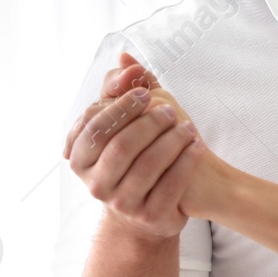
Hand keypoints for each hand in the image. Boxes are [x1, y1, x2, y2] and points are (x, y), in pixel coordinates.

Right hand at [65, 52, 203, 239]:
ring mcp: (121, 205)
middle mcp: (95, 185)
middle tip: (170, 110)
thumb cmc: (134, 156)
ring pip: (147, 165)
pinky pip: (170, 186)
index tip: (146, 93)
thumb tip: (127, 58)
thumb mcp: (124, 124)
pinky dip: (186, 162)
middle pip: (121, 146)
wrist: (150, 209)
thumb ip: (122, 89)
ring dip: (171, 141)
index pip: (94, 127)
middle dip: (148, 123)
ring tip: (188, 126)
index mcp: (80, 160)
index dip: (120, 107)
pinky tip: (197, 145)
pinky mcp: (149, 217)